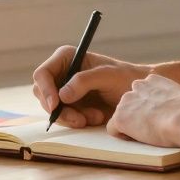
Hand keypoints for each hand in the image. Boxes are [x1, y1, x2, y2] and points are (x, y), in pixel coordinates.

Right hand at [31, 46, 151, 127]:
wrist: (136, 95)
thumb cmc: (125, 79)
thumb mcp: (108, 76)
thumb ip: (85, 81)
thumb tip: (61, 95)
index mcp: (67, 58)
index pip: (43, 74)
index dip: (45, 90)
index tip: (55, 106)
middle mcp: (61, 73)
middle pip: (43, 95)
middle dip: (61, 110)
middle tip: (81, 119)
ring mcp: (64, 90)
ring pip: (52, 110)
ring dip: (72, 117)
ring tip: (96, 116)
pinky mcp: (70, 106)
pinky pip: (63, 118)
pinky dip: (77, 121)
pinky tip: (96, 117)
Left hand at [107, 74, 179, 147]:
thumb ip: (176, 101)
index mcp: (155, 80)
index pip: (143, 92)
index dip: (149, 108)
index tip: (159, 117)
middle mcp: (138, 86)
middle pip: (130, 103)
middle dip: (137, 115)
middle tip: (153, 128)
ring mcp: (127, 101)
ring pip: (122, 116)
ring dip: (130, 125)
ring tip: (148, 134)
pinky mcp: (120, 117)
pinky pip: (114, 130)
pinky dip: (123, 136)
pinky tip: (139, 139)